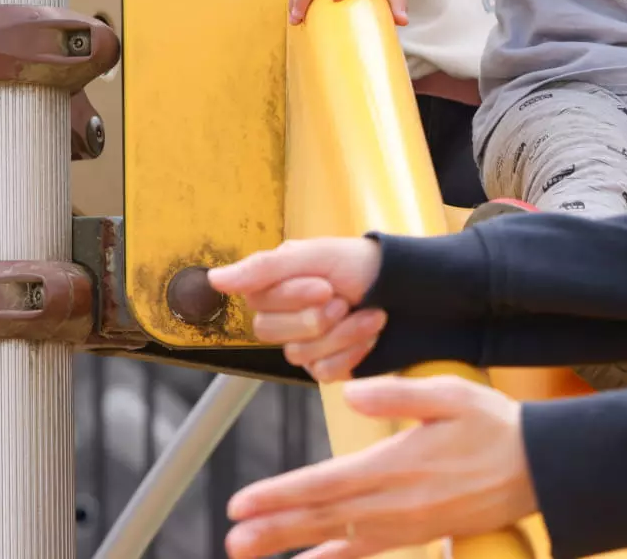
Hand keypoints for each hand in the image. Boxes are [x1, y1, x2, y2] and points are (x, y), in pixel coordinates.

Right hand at [208, 238, 386, 380]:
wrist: (412, 288)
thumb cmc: (362, 264)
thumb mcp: (316, 254)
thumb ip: (264, 268)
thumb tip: (214, 278)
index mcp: (277, 286)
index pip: (257, 301)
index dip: (292, 297)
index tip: (326, 284)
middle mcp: (285, 317)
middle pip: (271, 332)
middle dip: (316, 316)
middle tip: (346, 299)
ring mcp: (306, 344)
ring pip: (299, 354)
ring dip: (342, 333)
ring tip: (371, 314)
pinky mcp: (328, 367)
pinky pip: (322, 373)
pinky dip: (352, 352)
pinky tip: (371, 335)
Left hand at [224, 375, 538, 558]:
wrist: (540, 468)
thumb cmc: (496, 425)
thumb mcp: (452, 394)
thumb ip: (399, 394)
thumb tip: (352, 395)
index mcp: (397, 463)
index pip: (325, 482)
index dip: (281, 494)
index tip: (243, 502)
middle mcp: (396, 501)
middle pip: (322, 516)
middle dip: (274, 527)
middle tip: (233, 538)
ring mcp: (407, 522)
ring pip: (337, 536)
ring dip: (292, 543)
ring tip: (251, 551)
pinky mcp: (419, 531)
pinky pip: (367, 550)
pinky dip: (335, 558)